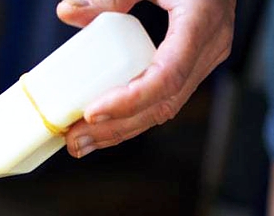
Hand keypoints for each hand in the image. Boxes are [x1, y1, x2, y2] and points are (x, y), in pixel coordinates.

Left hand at [56, 0, 234, 156]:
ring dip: (120, 130)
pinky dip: (131, 116)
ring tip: (80, 145)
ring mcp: (203, 60)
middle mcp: (209, 48)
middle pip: (163, 103)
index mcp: (201, 22)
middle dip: (116, 127)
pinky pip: (162, 99)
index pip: (167, 76)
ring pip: (163, 108)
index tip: (91, 113)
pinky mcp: (192, 65)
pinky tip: (101, 129)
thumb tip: (65, 11)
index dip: (130, 100)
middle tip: (75, 142)